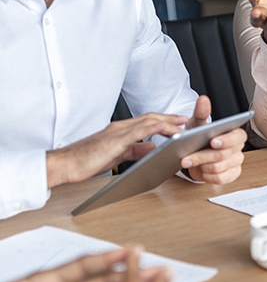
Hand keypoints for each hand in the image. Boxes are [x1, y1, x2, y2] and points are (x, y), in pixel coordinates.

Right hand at [46, 112, 188, 187]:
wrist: (66, 164)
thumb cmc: (87, 160)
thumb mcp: (117, 155)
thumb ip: (134, 150)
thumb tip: (151, 147)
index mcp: (120, 131)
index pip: (147, 121)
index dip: (164, 120)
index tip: (178, 122)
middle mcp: (120, 128)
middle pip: (150, 118)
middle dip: (170, 117)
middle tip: (186, 119)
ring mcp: (117, 132)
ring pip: (147, 122)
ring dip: (166, 121)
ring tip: (181, 124)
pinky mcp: (114, 141)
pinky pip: (137, 131)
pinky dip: (152, 127)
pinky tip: (163, 127)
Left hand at [181, 95, 246, 183]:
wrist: (196, 155)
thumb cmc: (199, 137)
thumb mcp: (197, 124)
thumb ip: (201, 113)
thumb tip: (203, 99)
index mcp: (235, 133)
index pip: (237, 137)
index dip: (226, 140)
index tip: (213, 141)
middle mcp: (238, 148)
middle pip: (223, 154)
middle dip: (202, 156)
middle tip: (186, 158)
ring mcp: (236, 163)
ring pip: (218, 167)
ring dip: (200, 166)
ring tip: (188, 162)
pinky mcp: (231, 175)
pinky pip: (219, 179)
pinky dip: (206, 176)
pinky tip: (200, 170)